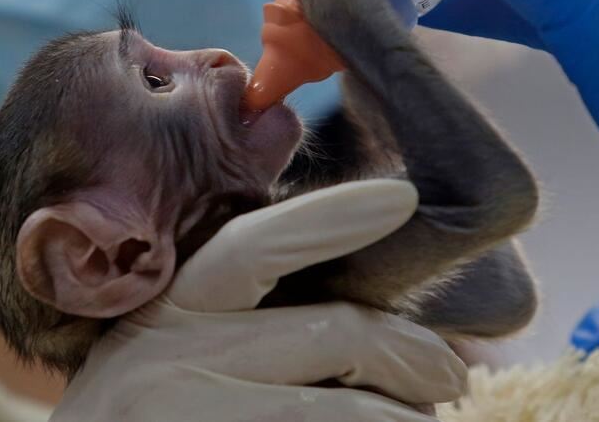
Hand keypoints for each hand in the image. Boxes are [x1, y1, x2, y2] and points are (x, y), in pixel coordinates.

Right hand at [50, 179, 466, 421]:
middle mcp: (165, 358)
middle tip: (454, 374)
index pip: (252, 247)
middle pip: (327, 331)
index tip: (400, 198)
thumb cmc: (144, 420)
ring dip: (403, 415)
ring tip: (439, 417)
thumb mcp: (173, 361)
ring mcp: (188, 415)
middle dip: (411, 350)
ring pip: (341, 406)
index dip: (329, 218)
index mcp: (162, 311)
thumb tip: (366, 330)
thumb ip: (247, 330)